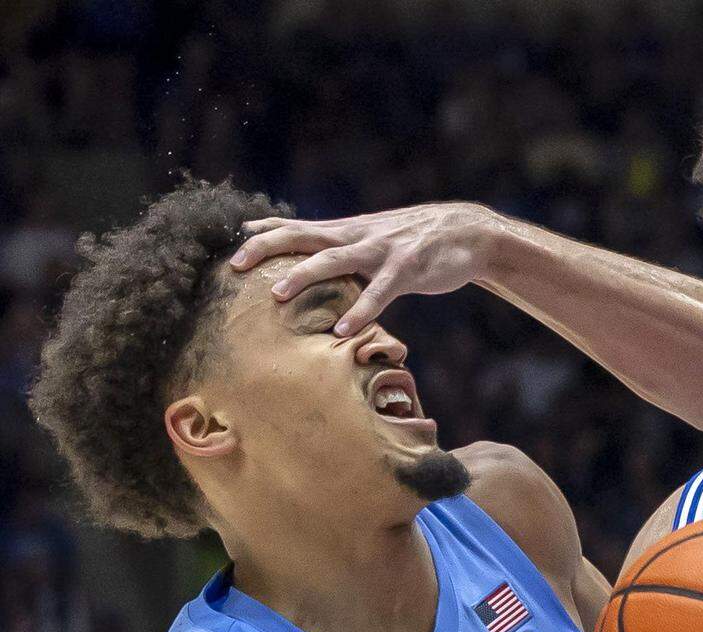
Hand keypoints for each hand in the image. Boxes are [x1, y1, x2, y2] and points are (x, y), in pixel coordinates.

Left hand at [229, 202, 501, 334]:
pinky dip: (360, 311)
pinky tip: (342, 331)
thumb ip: (347, 251)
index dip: (265, 232)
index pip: (298, 227)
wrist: (467, 232)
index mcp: (348, 232)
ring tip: (275, 295)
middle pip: (302, 237)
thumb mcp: (376, 241)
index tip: (231, 241)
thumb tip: (319, 263)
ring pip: (333, 261)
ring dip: (302, 276)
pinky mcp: (406, 270)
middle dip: (266, 248)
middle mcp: (357, 236)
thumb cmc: (417, 244)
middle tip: (234, 264)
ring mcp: (381, 252)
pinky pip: (379, 293)